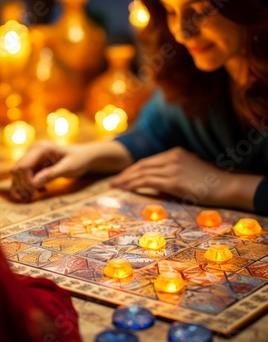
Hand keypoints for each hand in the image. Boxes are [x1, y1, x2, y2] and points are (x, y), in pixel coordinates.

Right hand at [10, 141, 89, 201]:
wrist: (84, 156)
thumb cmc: (79, 160)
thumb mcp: (68, 168)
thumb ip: (51, 174)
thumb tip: (33, 184)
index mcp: (41, 148)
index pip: (23, 166)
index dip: (26, 181)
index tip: (36, 191)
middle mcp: (33, 150)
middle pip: (17, 170)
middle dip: (23, 185)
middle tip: (34, 195)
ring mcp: (32, 156)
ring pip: (17, 174)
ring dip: (23, 187)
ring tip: (33, 196)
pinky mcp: (34, 163)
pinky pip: (24, 176)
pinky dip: (27, 186)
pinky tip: (38, 192)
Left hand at [111, 147, 229, 205]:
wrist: (227, 185)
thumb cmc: (211, 182)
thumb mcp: (191, 171)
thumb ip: (174, 173)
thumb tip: (158, 185)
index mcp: (176, 153)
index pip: (148, 161)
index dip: (134, 169)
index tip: (123, 176)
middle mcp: (172, 157)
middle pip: (142, 165)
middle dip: (126, 174)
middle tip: (114, 182)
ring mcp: (172, 167)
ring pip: (142, 172)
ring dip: (127, 180)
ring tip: (116, 186)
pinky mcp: (173, 180)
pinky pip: (148, 181)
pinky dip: (135, 184)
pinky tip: (127, 189)